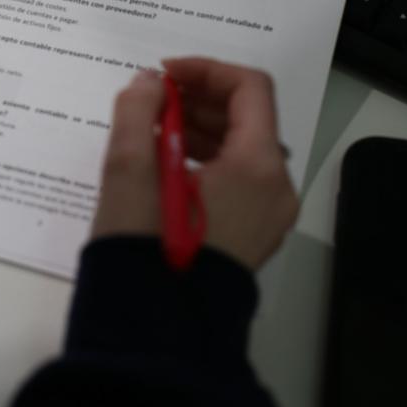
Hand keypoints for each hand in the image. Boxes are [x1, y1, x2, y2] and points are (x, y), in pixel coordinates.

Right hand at [92, 58, 297, 270]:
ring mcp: (268, 218)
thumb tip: (149, 83)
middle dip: (199, 98)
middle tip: (152, 99)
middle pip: (249, 117)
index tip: (162, 73)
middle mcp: (276, 190)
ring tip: (151, 130)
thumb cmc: (144, 250)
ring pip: (244, 148)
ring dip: (201, 127)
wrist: (154, 337)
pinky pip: (239, 180)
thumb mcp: (129, 171)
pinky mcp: (252, 238)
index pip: (249, 88)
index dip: (205, 69)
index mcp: (258, 167)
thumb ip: (138, 111)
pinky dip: (207, 158)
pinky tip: (164, 164)